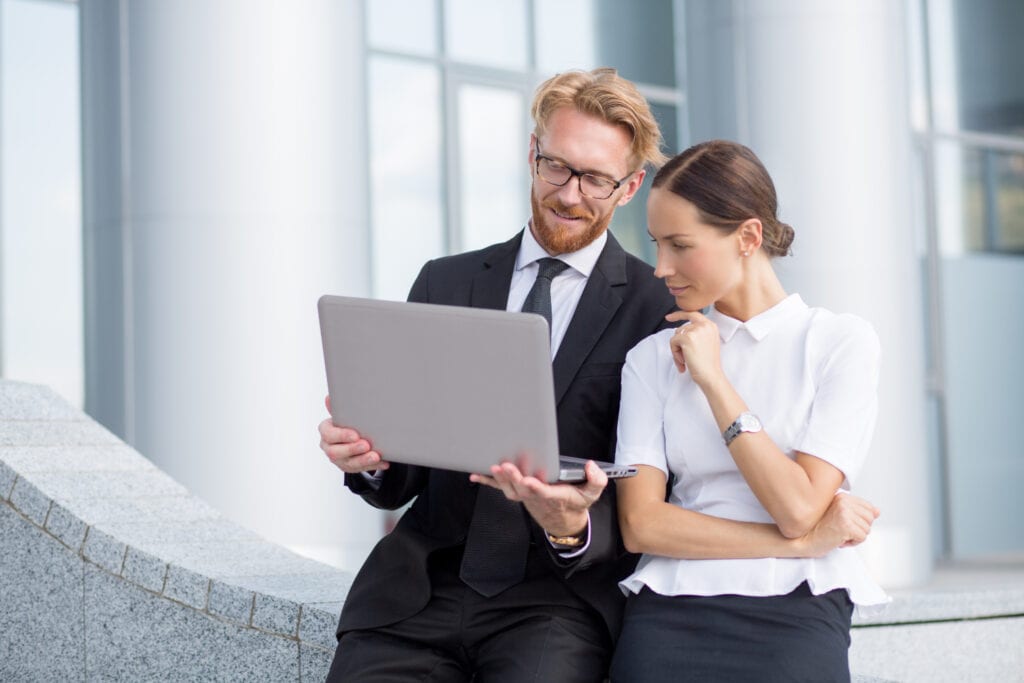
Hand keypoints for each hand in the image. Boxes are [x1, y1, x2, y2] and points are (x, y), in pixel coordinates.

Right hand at [318, 395, 389, 473]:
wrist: (353, 435)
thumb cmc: (348, 422)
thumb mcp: (343, 414)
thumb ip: (337, 408)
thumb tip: (329, 397)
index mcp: (326, 432)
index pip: (328, 434)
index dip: (341, 436)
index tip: (355, 435)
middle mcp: (329, 447)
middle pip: (335, 452)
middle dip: (352, 449)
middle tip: (366, 445)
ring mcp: (339, 459)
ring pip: (349, 463)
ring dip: (363, 460)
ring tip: (376, 456)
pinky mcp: (349, 467)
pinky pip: (361, 469)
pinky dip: (373, 466)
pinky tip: (383, 462)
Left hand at [470, 458, 607, 536]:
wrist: (563, 521)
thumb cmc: (576, 503)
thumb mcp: (593, 494)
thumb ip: (596, 480)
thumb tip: (592, 467)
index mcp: (556, 496)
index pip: (544, 493)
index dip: (535, 487)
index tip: (529, 481)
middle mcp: (537, 497)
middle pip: (523, 489)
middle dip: (513, 478)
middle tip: (505, 466)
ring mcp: (526, 497)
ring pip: (510, 490)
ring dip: (500, 479)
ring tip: (494, 466)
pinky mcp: (519, 493)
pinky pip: (500, 488)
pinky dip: (487, 482)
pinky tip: (475, 475)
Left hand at [666, 310, 722, 386]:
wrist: (711, 375)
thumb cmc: (707, 364)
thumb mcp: (706, 343)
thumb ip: (697, 334)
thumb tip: (678, 330)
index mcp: (711, 326)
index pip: (693, 313)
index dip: (679, 315)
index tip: (668, 317)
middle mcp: (705, 325)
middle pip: (681, 329)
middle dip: (680, 344)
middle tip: (685, 358)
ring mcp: (696, 330)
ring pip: (676, 336)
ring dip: (677, 350)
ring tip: (685, 360)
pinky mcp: (687, 337)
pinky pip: (673, 342)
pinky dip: (675, 353)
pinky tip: (684, 361)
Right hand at [799, 492, 878, 556]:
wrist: (801, 539)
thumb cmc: (816, 529)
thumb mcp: (839, 516)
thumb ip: (858, 511)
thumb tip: (877, 511)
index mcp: (842, 496)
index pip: (869, 508)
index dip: (860, 520)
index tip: (845, 523)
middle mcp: (844, 502)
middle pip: (870, 518)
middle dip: (859, 528)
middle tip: (841, 530)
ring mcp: (845, 512)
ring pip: (867, 529)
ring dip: (854, 537)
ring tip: (839, 534)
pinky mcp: (846, 525)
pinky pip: (862, 537)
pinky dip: (853, 543)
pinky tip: (839, 540)